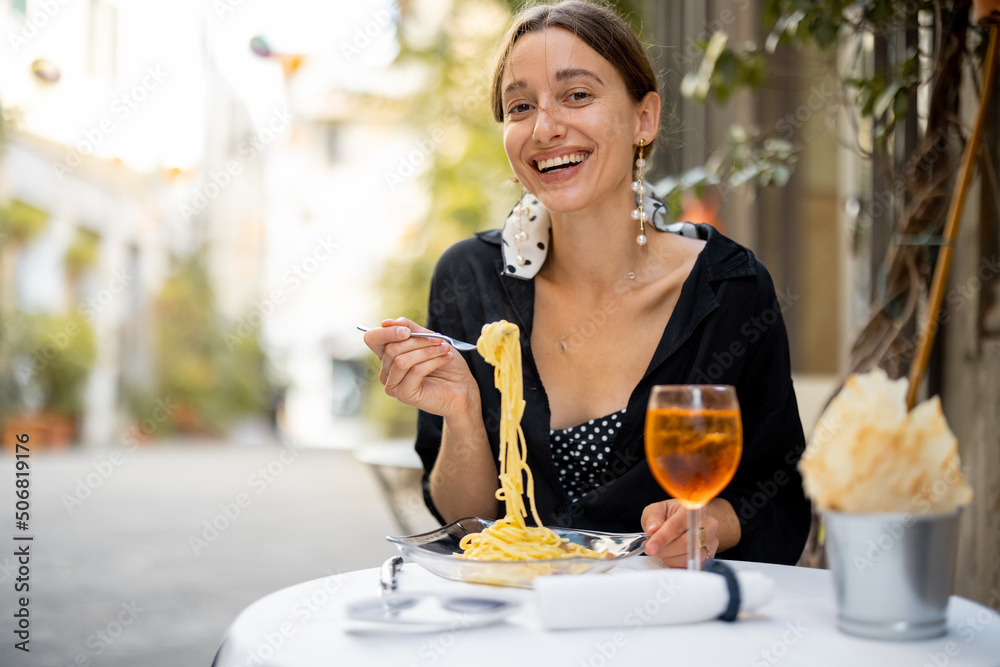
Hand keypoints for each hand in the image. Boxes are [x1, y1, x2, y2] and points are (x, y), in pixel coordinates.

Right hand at [363, 318, 479, 418]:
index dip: (386, 332)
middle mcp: (387, 370)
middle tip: (439, 339)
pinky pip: (414, 371)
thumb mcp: (428, 339)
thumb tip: (387, 322)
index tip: (407, 330)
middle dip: (418, 340)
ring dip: (427, 351)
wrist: (462, 387)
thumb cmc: (446, 363)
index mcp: (389, 354)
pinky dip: (432, 362)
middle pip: (391, 348)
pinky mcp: (404, 394)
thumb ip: (410, 329)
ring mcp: (393, 384)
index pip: (372, 339)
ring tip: (445, 349)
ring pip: (401, 360)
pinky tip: (445, 359)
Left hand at [640, 500, 719, 566]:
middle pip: (685, 544)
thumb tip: (652, 529)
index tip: (650, 548)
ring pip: (689, 558)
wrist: (691, 521)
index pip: (677, 525)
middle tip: (651, 549)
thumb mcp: (658, 509)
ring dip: (669, 558)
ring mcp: (711, 541)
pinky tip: (672, 556)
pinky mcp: (710, 556)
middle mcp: (707, 524)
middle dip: (664, 550)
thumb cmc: (673, 515)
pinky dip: (677, 564)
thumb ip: (653, 517)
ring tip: (663, 550)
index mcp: (693, 507)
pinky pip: (691, 566)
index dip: (662, 538)